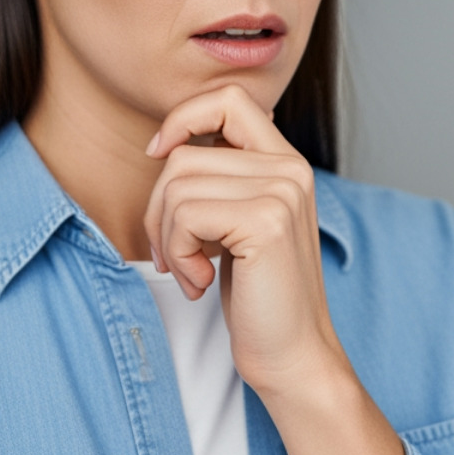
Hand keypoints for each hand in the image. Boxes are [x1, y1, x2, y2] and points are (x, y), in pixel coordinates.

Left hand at [143, 84, 343, 394]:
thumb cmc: (259, 297)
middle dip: (159, 209)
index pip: (230, 99)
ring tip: (192, 270)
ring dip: (166, 238)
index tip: (159, 155)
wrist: (294, 355)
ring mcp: (282, 192)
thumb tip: (168, 143)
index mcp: (285, 163)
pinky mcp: (266, 222)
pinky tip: (201, 281)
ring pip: (177, 184)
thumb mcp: (239, 225)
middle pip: (184, 154)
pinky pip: (185, 215)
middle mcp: (290, 169)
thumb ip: (223, 180)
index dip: (184, 118)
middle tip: (176, 255)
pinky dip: (177, 253)